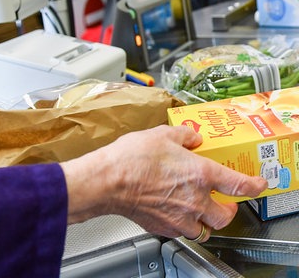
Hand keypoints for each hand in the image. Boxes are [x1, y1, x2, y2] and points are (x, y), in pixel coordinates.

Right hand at [61, 125, 266, 241]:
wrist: (108, 181)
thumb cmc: (131, 159)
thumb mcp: (161, 134)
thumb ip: (183, 135)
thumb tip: (193, 137)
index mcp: (200, 174)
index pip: (239, 185)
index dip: (254, 185)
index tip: (258, 183)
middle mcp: (195, 200)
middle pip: (226, 215)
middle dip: (228, 209)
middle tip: (224, 201)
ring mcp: (180, 217)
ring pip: (205, 228)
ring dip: (206, 219)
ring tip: (198, 208)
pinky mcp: (164, 227)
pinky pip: (183, 230)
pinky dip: (184, 223)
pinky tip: (173, 210)